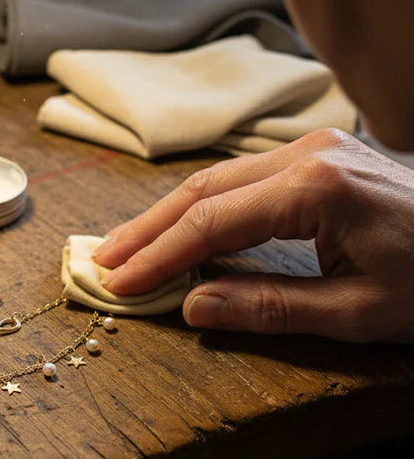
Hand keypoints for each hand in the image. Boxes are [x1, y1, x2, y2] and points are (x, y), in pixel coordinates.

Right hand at [94, 128, 413, 341]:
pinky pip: (241, 179)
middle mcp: (306, 154)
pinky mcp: (316, 156)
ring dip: (166, 215)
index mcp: (316, 189)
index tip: (118, 284)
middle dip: (147, 229)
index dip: (158, 256)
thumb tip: (192, 306)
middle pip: (202, 190)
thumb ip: (269, 306)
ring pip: (216, 179)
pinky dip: (201, 207)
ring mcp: (311, 148)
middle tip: (101, 260)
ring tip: (125, 246)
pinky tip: (177, 228)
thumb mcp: (357, 310)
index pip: (212, 223)